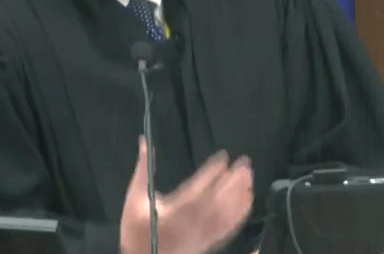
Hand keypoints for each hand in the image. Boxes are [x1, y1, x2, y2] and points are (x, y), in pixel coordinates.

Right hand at [120, 137, 253, 253]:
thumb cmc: (135, 228)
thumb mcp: (134, 197)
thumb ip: (143, 168)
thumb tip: (144, 140)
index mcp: (171, 211)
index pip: (196, 188)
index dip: (211, 171)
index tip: (224, 155)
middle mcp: (189, 223)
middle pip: (216, 200)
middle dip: (232, 180)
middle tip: (244, 162)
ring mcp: (200, 235)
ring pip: (224, 213)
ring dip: (238, 194)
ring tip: (249, 176)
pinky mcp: (207, 243)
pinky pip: (227, 229)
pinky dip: (239, 214)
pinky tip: (248, 200)